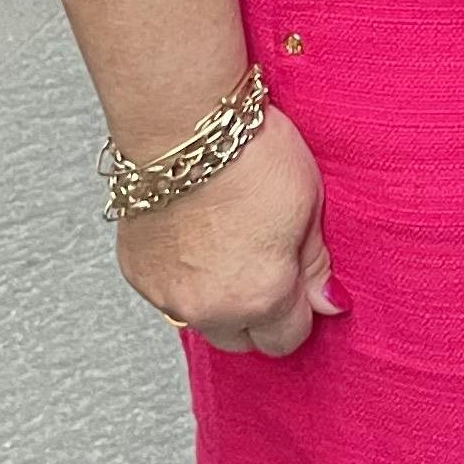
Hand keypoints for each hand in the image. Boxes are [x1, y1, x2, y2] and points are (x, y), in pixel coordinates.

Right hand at [114, 104, 339, 352]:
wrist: (181, 124)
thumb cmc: (251, 153)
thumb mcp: (309, 204)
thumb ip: (315, 265)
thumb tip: (327, 304)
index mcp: (261, 296)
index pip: (287, 339)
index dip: (298, 310)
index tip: (299, 282)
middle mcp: (209, 308)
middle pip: (241, 339)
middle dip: (257, 313)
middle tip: (264, 261)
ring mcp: (166, 294)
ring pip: (201, 318)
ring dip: (216, 296)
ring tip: (228, 240)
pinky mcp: (136, 273)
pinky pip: (167, 293)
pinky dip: (182, 275)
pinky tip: (195, 234)